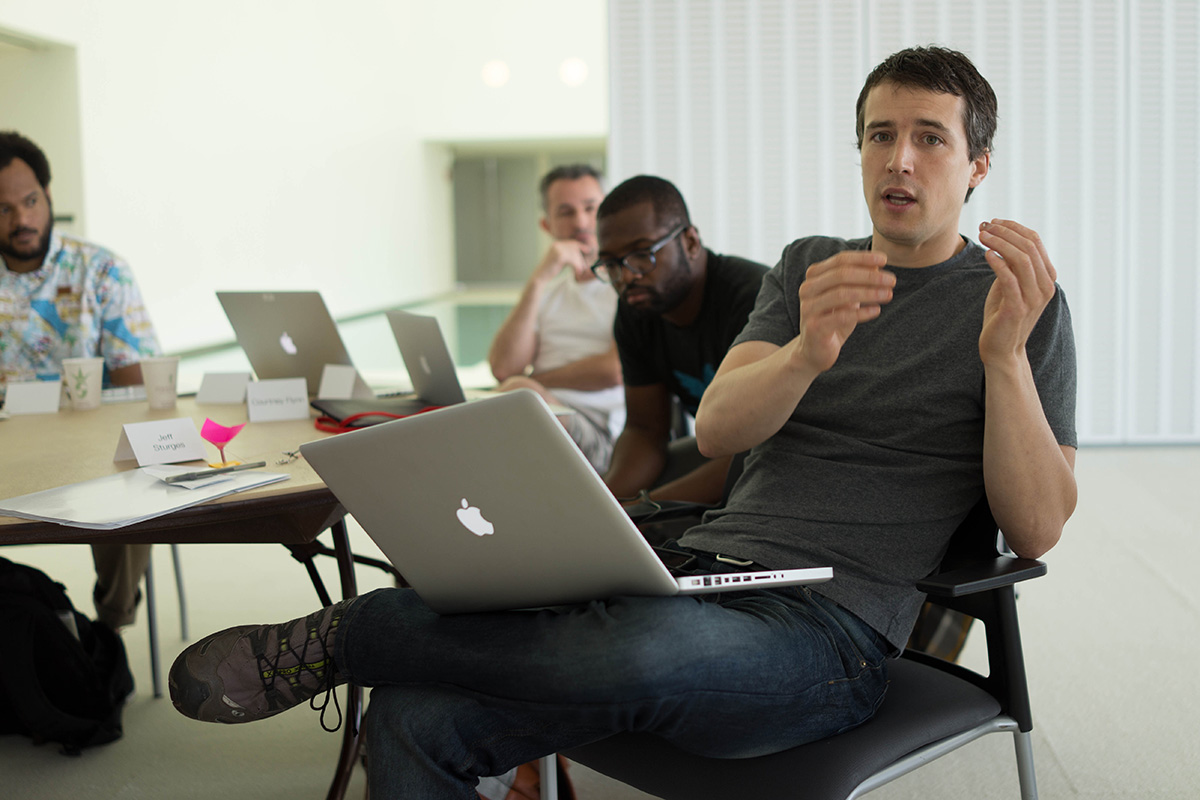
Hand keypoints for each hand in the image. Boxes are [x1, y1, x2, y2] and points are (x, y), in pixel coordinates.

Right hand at [533, 239, 591, 283]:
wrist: (540, 277)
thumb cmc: (551, 270)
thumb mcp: (560, 260)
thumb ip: (568, 255)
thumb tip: (581, 252)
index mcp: (557, 244)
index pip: (573, 243)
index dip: (581, 246)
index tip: (588, 251)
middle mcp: (556, 244)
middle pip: (575, 248)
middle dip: (581, 257)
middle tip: (585, 266)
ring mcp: (557, 249)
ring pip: (575, 254)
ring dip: (580, 263)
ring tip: (581, 270)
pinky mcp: (559, 256)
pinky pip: (573, 259)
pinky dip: (577, 266)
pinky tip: (578, 272)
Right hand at [793, 250, 893, 372]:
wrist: (815, 350)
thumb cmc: (833, 319)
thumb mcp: (847, 297)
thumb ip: (857, 281)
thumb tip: (877, 266)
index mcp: (813, 277)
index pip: (840, 260)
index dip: (863, 258)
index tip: (885, 260)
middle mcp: (807, 289)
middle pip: (841, 275)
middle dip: (870, 276)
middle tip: (892, 280)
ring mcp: (808, 308)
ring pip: (841, 294)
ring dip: (869, 293)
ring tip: (888, 294)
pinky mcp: (814, 327)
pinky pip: (841, 316)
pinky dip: (862, 312)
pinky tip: (877, 310)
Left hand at [977, 219, 1056, 363]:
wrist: (1001, 349)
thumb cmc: (1002, 314)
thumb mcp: (1010, 284)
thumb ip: (1011, 264)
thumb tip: (1002, 238)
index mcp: (1046, 277)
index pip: (1035, 241)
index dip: (1014, 227)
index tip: (994, 221)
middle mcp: (1045, 286)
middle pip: (1028, 246)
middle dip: (1005, 231)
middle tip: (985, 225)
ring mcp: (1034, 298)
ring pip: (1021, 259)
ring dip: (1000, 243)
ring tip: (983, 236)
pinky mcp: (1018, 308)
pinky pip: (1009, 278)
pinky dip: (997, 263)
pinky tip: (986, 255)